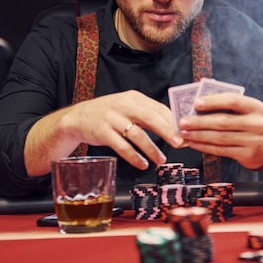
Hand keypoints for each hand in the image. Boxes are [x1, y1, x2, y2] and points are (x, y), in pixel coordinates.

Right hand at [25, 90, 183, 175]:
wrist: (77, 118)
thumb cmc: (108, 114)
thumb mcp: (127, 107)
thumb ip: (147, 115)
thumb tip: (174, 128)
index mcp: (133, 98)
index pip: (158, 108)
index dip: (173, 121)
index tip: (185, 132)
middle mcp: (123, 105)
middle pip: (150, 118)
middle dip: (168, 131)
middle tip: (180, 143)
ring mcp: (112, 118)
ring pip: (137, 134)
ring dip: (152, 149)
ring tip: (161, 160)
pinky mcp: (102, 132)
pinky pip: (122, 146)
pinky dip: (134, 157)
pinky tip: (142, 164)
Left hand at [177, 92, 262, 169]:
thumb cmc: (253, 123)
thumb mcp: (249, 110)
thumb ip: (229, 104)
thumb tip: (200, 99)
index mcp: (256, 107)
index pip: (233, 100)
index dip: (213, 101)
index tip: (195, 103)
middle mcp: (257, 123)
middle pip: (223, 122)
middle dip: (200, 122)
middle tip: (183, 121)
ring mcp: (253, 141)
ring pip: (220, 138)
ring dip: (199, 135)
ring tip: (184, 133)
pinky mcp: (247, 155)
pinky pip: (221, 150)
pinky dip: (204, 146)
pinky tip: (193, 143)